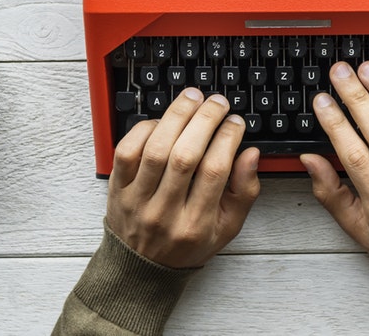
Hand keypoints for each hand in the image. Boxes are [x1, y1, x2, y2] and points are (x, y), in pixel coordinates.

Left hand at [106, 88, 260, 268]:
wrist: (141, 269)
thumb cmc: (188, 244)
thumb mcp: (227, 227)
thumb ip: (244, 192)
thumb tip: (251, 154)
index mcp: (196, 225)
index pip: (215, 171)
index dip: (228, 138)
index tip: (236, 122)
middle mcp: (164, 213)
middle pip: (185, 156)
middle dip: (204, 120)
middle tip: (217, 103)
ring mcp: (137, 200)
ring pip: (155, 149)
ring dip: (176, 117)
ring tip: (193, 98)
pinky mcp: (117, 189)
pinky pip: (126, 151)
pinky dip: (144, 129)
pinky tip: (162, 120)